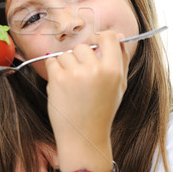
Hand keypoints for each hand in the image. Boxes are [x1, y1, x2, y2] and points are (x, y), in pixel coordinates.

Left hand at [45, 31, 128, 154]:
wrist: (83, 136)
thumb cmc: (102, 110)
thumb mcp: (119, 86)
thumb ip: (121, 59)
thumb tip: (119, 35)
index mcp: (113, 70)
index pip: (109, 37)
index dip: (100, 38)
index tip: (94, 45)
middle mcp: (95, 70)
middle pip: (83, 46)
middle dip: (79, 58)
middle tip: (81, 77)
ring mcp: (75, 74)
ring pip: (66, 54)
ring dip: (66, 65)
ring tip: (72, 85)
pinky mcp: (57, 79)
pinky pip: (52, 61)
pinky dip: (54, 71)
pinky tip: (62, 86)